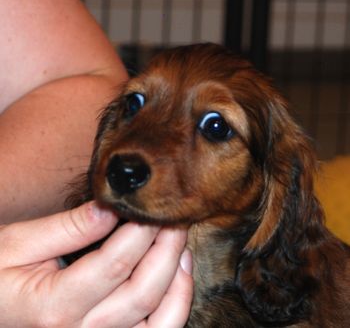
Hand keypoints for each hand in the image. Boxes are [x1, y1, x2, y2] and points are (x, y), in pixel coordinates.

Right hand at [0, 202, 192, 326]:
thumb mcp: (18, 245)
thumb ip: (67, 228)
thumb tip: (110, 208)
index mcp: (53, 307)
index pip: (116, 262)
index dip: (141, 231)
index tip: (153, 206)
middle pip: (143, 289)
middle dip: (166, 247)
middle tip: (173, 217)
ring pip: (160, 318)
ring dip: (178, 276)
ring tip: (181, 241)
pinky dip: (177, 305)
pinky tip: (180, 274)